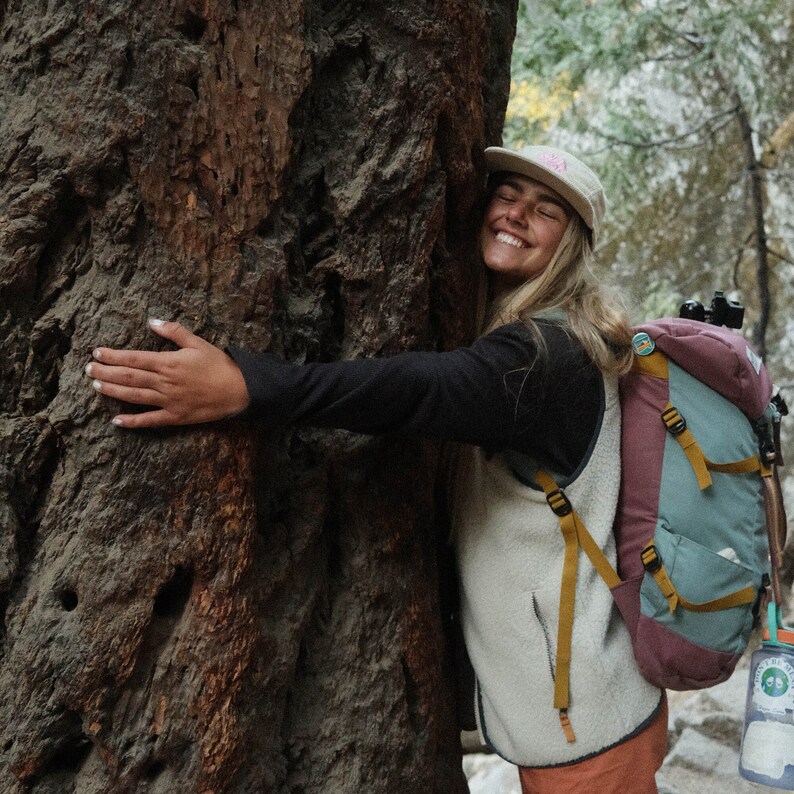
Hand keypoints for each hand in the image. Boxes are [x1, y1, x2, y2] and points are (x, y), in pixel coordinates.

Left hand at [86, 319, 249, 427]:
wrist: (238, 390)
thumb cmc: (219, 364)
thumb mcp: (198, 342)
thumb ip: (174, 331)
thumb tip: (152, 322)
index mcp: (168, 362)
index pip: (133, 358)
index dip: (113, 356)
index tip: (97, 353)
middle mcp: (164, 382)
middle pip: (128, 377)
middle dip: (106, 373)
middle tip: (88, 370)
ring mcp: (168, 401)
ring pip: (134, 396)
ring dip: (113, 392)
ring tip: (96, 387)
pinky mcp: (175, 416)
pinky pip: (150, 420)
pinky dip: (132, 421)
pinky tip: (117, 421)